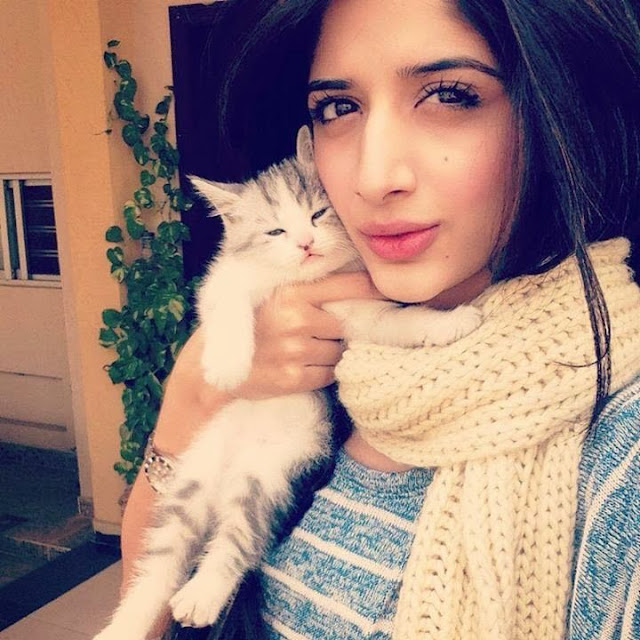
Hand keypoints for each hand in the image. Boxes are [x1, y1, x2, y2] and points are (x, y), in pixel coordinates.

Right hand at [234, 270, 382, 398]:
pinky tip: (302, 365)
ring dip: (333, 352)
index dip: (375, 290)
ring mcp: (296, 351)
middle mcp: (297, 320)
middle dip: (342, 330)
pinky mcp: (294, 378)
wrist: (214, 366)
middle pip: (347, 325)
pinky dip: (323, 371)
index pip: (349, 287)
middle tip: (325, 331)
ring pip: (340, 352)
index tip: (393, 292)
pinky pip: (329, 374)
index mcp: (293, 293)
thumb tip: (359, 291)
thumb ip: (310, 292)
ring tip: (306, 349)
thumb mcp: (274, 298)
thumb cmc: (251, 327)